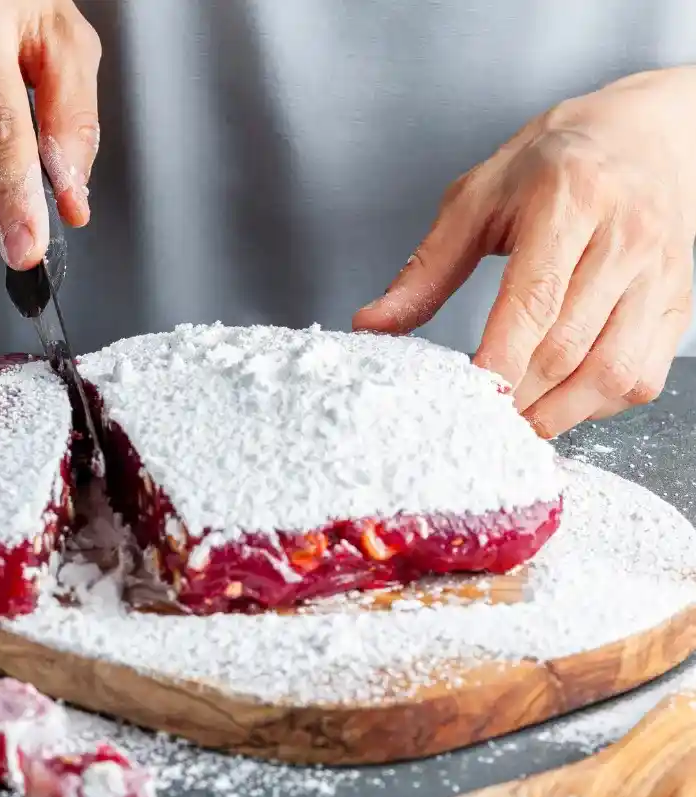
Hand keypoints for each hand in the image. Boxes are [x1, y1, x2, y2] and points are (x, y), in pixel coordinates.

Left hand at [353, 69, 695, 436]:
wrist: (650, 133)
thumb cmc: (557, 161)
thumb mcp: (478, 197)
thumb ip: (426, 269)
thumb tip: (373, 325)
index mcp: (570, 200)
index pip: (534, 300)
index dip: (499, 359)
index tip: (468, 394)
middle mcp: (625, 238)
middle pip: (568, 348)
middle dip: (518, 396)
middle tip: (478, 417)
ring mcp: (659, 275)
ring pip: (613, 373)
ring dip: (558, 413)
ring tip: (516, 420)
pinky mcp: (677, 304)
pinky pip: (643, 378)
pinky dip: (597, 406)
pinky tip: (562, 399)